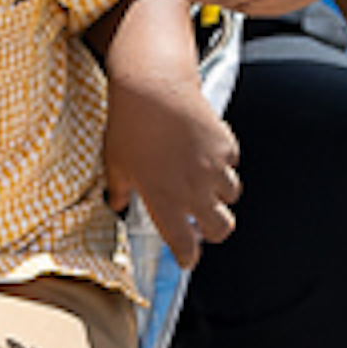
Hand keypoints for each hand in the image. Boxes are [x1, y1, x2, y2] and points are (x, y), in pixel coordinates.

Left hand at [97, 0, 241, 267]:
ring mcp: (214, 169)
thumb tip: (116, 204)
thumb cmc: (128, 127)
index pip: (185, 246)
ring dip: (220, 193)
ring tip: (202, 179)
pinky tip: (204, 149)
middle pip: (222, 229)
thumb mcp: (114, 163)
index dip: (188, 257)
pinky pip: (232, 163)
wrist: (152, 89)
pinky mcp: (226, 146)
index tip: (186, 258)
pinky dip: (223, 162)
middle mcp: (194, 191)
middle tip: (202, 220)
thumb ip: (118, 190)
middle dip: (214, 229)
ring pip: (231, 196)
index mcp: (164, 202)